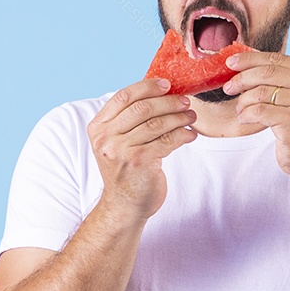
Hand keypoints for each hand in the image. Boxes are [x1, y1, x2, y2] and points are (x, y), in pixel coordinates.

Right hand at [87, 78, 197, 220]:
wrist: (124, 206)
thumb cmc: (127, 169)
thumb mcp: (118, 142)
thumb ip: (129, 119)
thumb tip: (161, 90)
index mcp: (98, 127)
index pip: (123, 96)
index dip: (147, 87)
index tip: (167, 84)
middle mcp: (106, 138)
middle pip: (142, 108)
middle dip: (168, 101)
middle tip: (185, 102)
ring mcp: (121, 150)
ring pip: (157, 123)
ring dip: (179, 117)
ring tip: (191, 117)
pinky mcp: (139, 162)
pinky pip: (167, 140)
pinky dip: (182, 135)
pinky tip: (190, 135)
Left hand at [222, 51, 289, 181]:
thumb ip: (283, 81)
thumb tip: (246, 65)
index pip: (277, 59)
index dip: (250, 59)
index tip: (231, 62)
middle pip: (266, 73)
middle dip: (242, 79)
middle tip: (229, 87)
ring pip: (260, 92)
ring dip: (243, 102)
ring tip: (240, 110)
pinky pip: (259, 111)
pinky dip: (246, 114)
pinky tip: (244, 119)